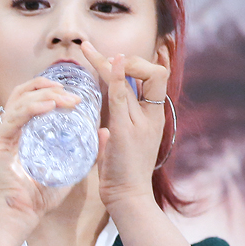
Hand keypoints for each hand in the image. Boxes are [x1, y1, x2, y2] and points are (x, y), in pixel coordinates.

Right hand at [0, 76, 78, 245]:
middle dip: (49, 88)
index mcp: (13, 132)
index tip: (73, 94)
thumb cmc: (38, 197)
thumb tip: (102, 131)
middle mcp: (0, 129)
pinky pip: (14, 117)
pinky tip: (50, 106)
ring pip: (20, 101)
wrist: (19, 217)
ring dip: (46, 96)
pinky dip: (32, 108)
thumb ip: (81, 150)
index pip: (28, 99)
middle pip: (22, 93)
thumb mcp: (65, 166)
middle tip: (73, 95)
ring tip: (68, 100)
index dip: (49, 90)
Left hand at [83, 39, 169, 211]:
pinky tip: (113, 60)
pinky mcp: (127, 129)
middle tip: (102, 56)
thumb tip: (102, 130)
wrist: (128, 196)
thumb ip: (114, 134)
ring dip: (114, 61)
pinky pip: (124, 96)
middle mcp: (152, 116)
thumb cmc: (122, 175)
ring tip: (88, 49)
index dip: (145, 62)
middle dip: (132, 60)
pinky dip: (118, 76)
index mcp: (153, 118)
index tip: (122, 54)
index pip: (157, 80)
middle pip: (154, 73)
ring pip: (140, 78)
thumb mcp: (119, 149)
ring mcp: (142, 121)